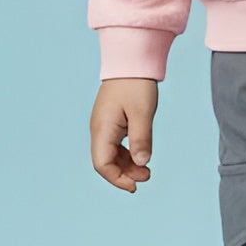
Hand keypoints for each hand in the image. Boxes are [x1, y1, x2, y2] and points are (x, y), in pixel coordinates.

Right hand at [91, 77, 158, 191]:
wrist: (131, 60)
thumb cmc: (136, 84)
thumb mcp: (142, 113)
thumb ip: (141, 139)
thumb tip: (142, 163)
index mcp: (102, 129)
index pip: (102, 164)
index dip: (117, 178)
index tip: (136, 185)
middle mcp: (98, 130)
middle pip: (105, 162)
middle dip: (123, 174)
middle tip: (146, 177)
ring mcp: (103, 126)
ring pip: (110, 155)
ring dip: (126, 166)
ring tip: (146, 171)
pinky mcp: (111, 122)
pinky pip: (114, 145)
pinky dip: (126, 155)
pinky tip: (140, 157)